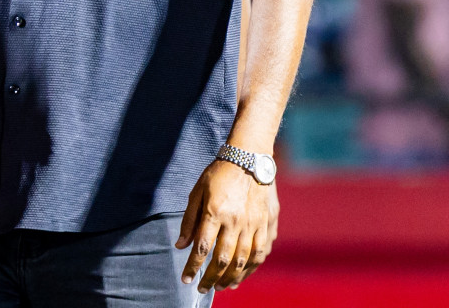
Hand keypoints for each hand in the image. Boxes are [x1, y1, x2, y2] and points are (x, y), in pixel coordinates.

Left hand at [176, 158, 276, 293]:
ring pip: (244, 260)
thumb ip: (189, 220)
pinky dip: (251, 268)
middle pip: (223, 259)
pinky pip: (261, 253)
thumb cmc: (219, 174)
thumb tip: (181, 246)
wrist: (250, 159)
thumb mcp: (197, 191)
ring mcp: (255, 224)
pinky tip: (243, 275)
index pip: (203, 247)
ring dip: (231, 277)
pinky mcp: (268, 224)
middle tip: (202, 289)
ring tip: (222, 287)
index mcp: (216, 212)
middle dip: (211, 278)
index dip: (193, 266)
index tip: (186, 279)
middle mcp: (236, 221)